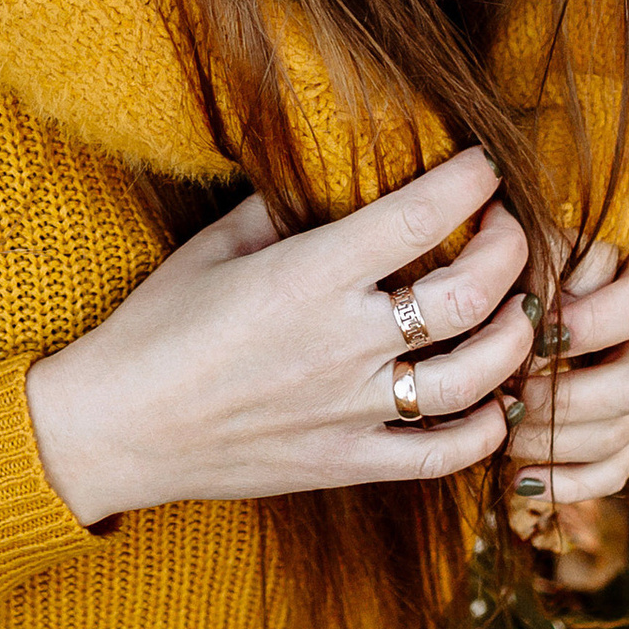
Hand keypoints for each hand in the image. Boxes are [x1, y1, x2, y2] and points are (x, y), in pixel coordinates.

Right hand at [23, 146, 533, 529]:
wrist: (111, 429)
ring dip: (516, 337)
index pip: (419, 215)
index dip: (471, 180)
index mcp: (307, 276)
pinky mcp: (345, 463)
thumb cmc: (153, 328)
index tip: (485, 164)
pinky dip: (486, 429)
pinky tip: (495, 401)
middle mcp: (341, 342)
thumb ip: (281, 208)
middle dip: (512, 251)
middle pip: (472, 294)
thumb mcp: (211, 247)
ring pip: (477, 378)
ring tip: (517, 310)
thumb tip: (334, 170)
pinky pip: (442, 456)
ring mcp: (350, 410)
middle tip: (510, 231)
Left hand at [503, 224, 628, 511]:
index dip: (591, 324)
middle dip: (563, 399)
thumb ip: (545, 251)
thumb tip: (523, 300)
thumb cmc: (565, 248)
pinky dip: (568, 485)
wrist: (598, 274)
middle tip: (508, 397)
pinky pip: (614, 472)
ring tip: (500, 433)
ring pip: (619, 436)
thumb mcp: (561, 232)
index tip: (534, 333)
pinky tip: (520, 480)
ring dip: (554, 443)